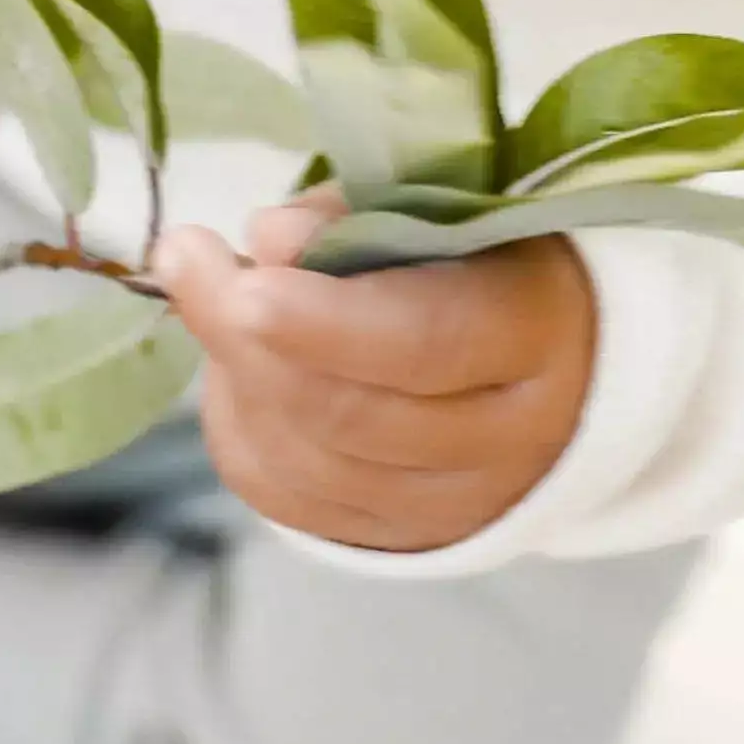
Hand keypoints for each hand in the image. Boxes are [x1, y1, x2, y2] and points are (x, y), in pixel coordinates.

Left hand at [156, 194, 594, 552]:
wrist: (560, 367)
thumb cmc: (492, 256)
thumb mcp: (451, 204)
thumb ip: (360, 214)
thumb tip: (267, 238)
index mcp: (536, 334)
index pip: (423, 341)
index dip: (321, 314)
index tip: (238, 260)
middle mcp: (505, 443)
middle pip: (350, 411)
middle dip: (244, 332)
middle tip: (183, 255)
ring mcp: (452, 507)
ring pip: (308, 461)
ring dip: (235, 374)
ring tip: (213, 295)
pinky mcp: (396, 538)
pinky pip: (285, 495)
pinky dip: (238, 424)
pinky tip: (233, 365)